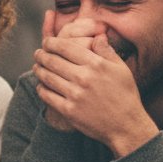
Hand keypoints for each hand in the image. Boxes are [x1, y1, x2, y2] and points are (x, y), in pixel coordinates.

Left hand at [35, 21, 156, 154]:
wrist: (126, 125)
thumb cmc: (125, 95)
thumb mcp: (121, 69)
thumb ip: (107, 51)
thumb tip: (97, 35)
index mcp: (96, 64)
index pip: (66, 48)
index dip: (52, 43)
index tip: (46, 42)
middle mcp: (83, 77)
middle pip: (53, 61)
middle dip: (41, 55)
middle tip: (37, 54)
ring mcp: (75, 95)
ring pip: (48, 77)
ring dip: (39, 70)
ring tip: (37, 67)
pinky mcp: (69, 110)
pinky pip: (48, 96)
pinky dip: (41, 89)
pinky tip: (41, 85)